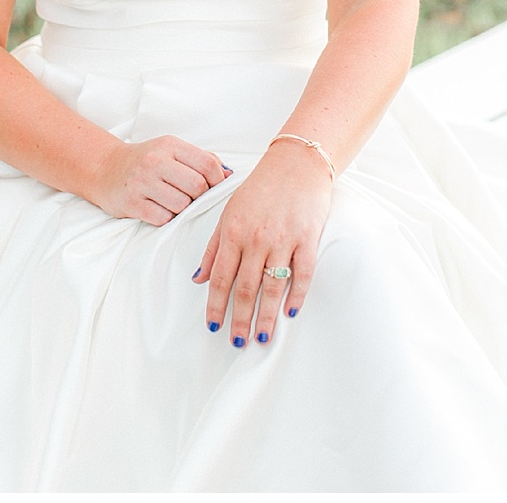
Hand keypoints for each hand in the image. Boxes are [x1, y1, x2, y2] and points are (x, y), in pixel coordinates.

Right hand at [90, 135, 229, 224]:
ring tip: (176, 202)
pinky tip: (160, 208)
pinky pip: (162, 218)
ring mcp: (142, 183)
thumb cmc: (146, 160)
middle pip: (197, 186)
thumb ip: (201, 159)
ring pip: (181, 204)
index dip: (218, 180)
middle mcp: (155, 161)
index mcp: (170, 146)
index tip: (215, 187)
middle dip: (201, 196)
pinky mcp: (132, 203)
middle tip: (194, 198)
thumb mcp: (172, 150)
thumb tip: (229, 175)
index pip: (208, 164)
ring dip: (183, 208)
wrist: (105, 168)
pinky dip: (166, 217)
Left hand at [195, 140, 333, 347]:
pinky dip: (298, 294)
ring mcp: (284, 239)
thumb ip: (214, 247)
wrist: (296, 163)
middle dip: (240, 319)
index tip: (213, 327)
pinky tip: (291, 312)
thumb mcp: (228, 212)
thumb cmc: (260, 187)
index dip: (216, 306)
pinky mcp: (308, 237)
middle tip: (238, 343)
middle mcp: (257, 239)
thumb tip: (198, 279)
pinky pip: (303, 272)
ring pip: (273, 286)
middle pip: (246, 288)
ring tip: (261, 338)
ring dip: (266, 316)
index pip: (221, 278)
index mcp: (234, 233)